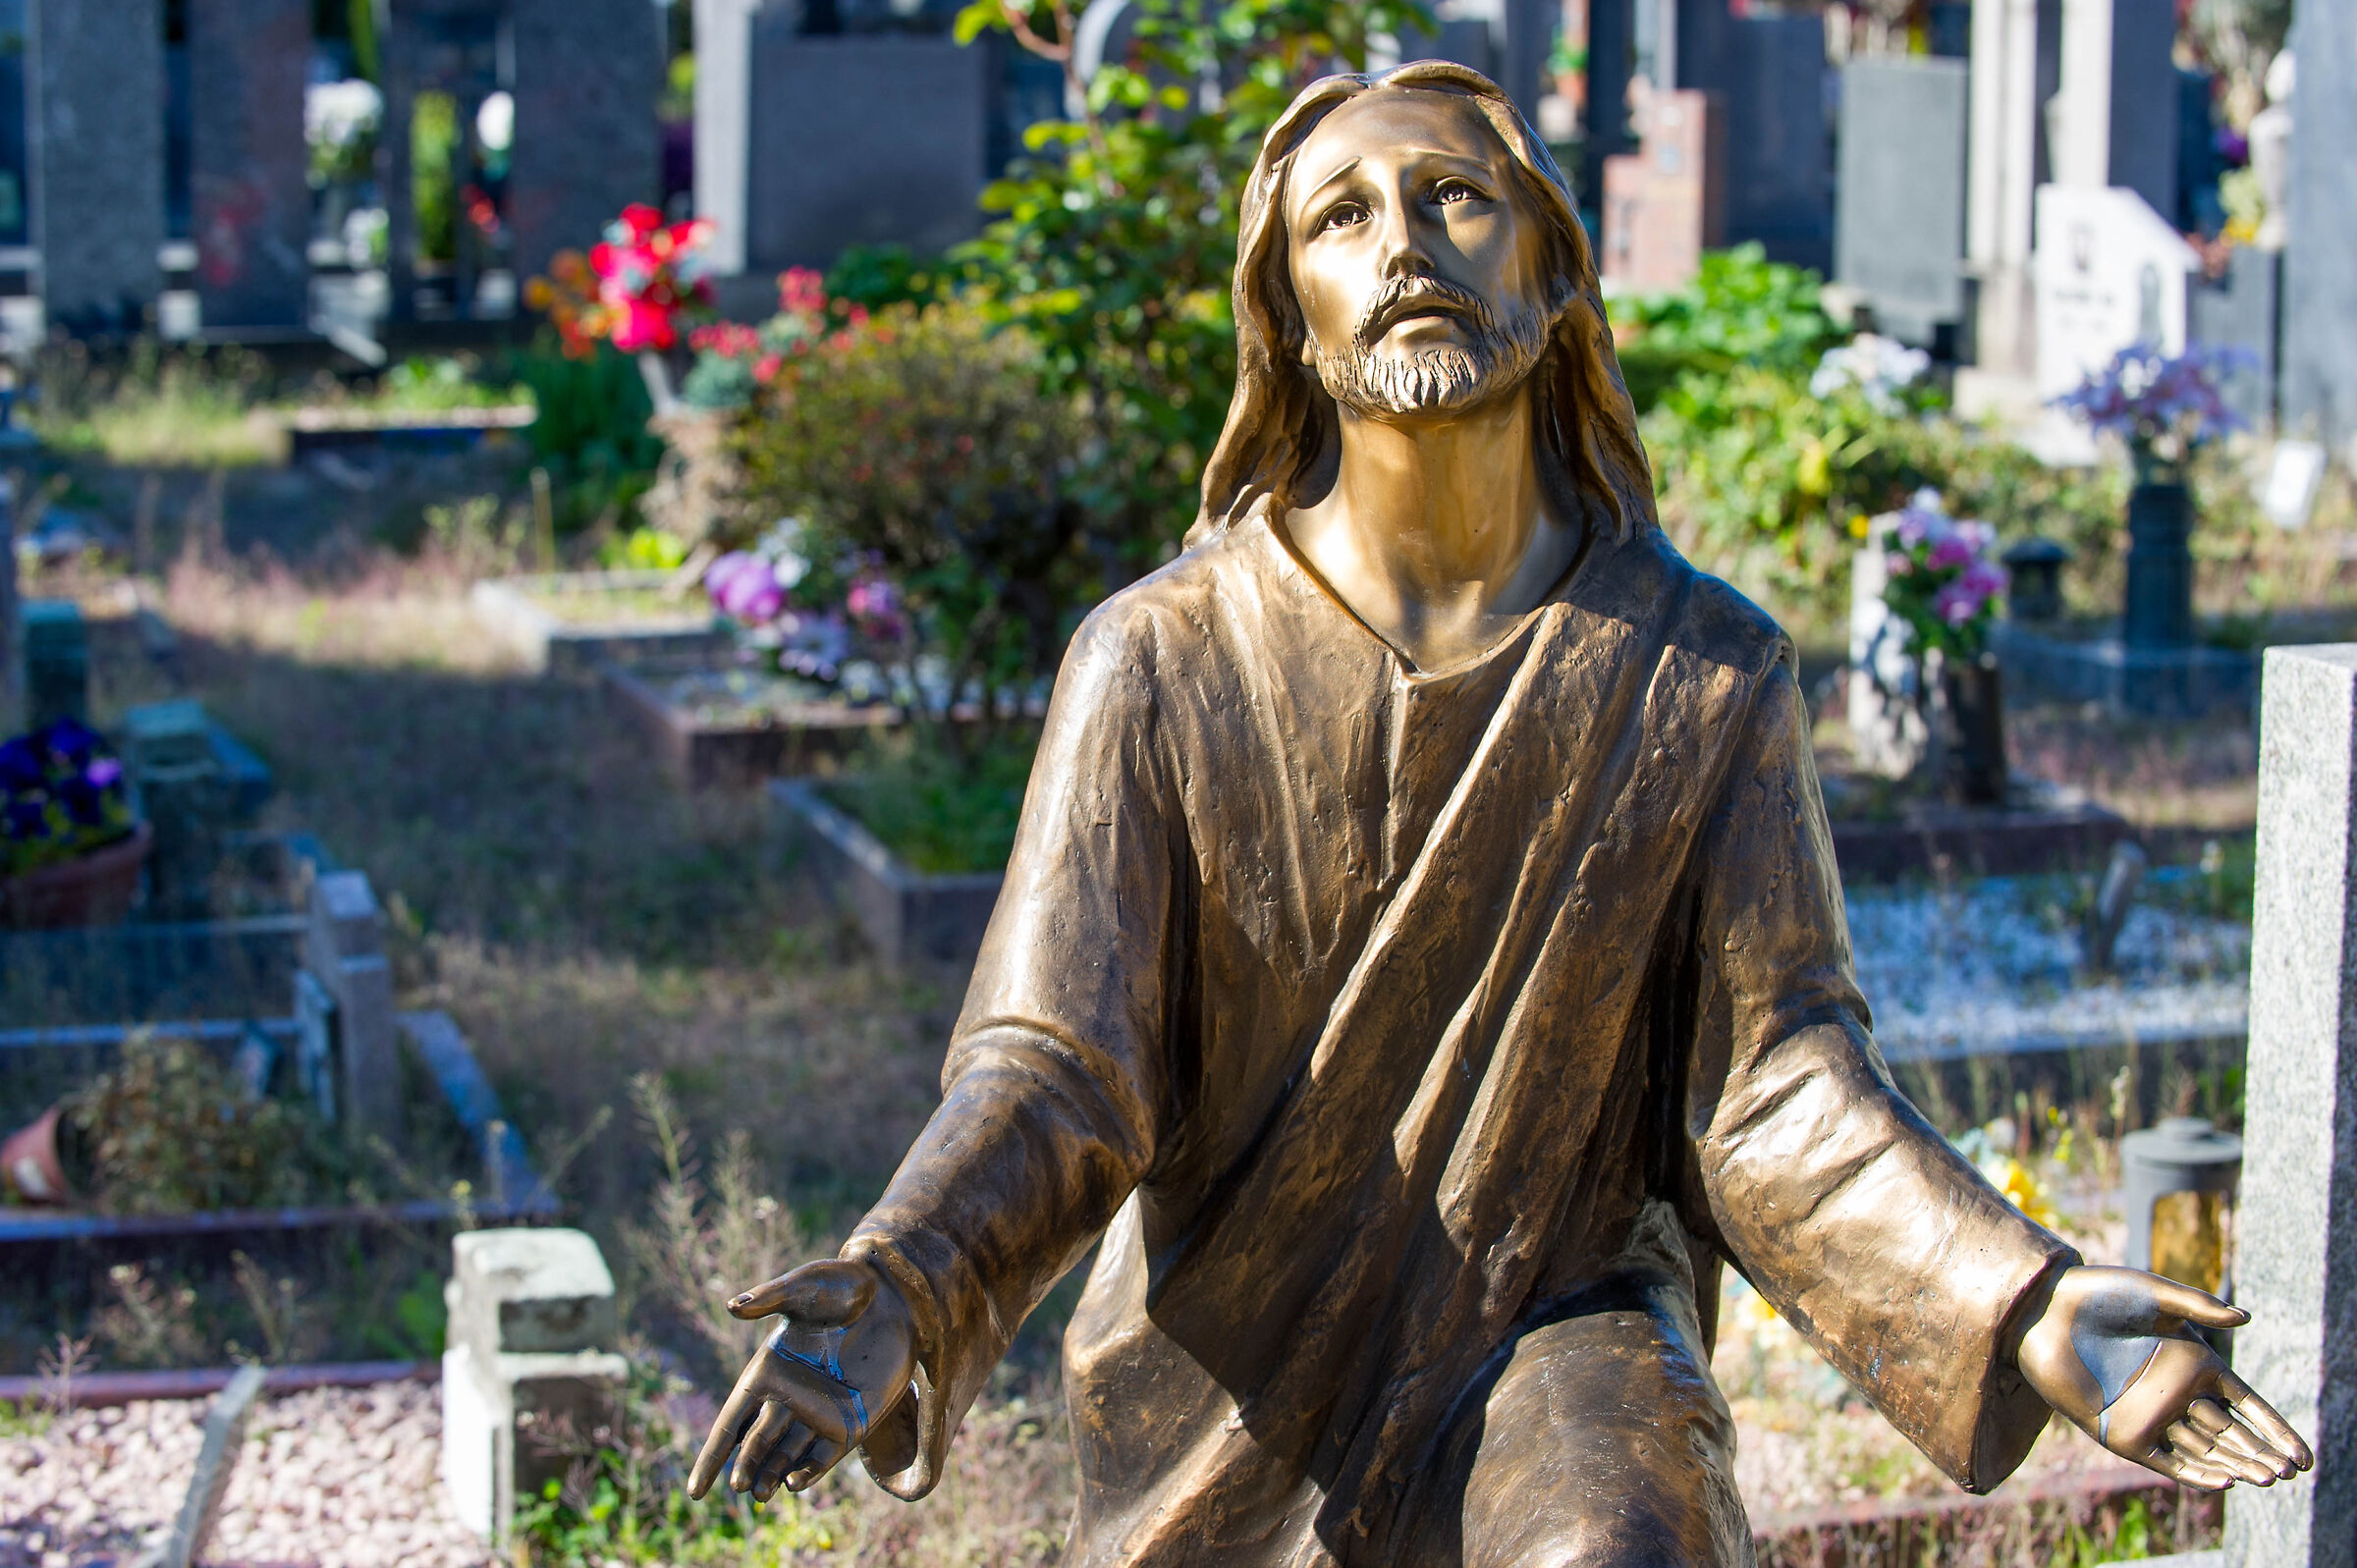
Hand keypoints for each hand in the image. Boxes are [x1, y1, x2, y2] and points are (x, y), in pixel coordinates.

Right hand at [687, 1258, 920, 1501]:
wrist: (893, 1296)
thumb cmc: (841, 1286)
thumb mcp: (803, 1288)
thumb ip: (770, 1299)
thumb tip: (732, 1306)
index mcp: (767, 1372)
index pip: (731, 1422)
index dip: (712, 1456)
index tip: (695, 1491)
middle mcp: (788, 1399)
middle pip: (756, 1444)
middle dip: (745, 1467)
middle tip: (738, 1486)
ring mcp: (818, 1414)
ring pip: (784, 1457)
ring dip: (770, 1477)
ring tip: (760, 1493)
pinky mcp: (850, 1423)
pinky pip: (822, 1458)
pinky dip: (808, 1473)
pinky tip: (794, 1483)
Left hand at [2011, 1264, 2312, 1489]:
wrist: (2045, 1308)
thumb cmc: (2098, 1293)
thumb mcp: (2153, 1294)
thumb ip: (2198, 1305)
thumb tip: (2245, 1318)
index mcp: (2191, 1362)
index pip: (2244, 1404)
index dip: (2275, 1429)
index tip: (2303, 1455)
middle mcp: (2174, 1393)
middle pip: (2230, 1434)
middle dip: (2261, 1453)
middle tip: (2289, 1472)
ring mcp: (2149, 1414)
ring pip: (2204, 1451)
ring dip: (2235, 1466)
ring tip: (2267, 1477)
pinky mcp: (2120, 1431)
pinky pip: (2164, 1460)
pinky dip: (2194, 1474)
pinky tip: (2224, 1481)